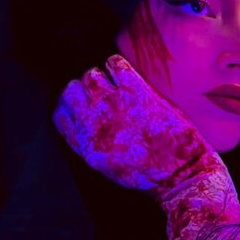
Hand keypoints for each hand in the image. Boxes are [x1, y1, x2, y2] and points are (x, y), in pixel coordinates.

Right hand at [53, 54, 227, 204]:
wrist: (179, 175)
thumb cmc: (147, 175)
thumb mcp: (107, 168)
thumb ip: (90, 145)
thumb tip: (83, 124)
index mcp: (85, 145)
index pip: (60, 114)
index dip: (68, 106)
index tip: (79, 105)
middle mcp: (93, 122)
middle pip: (71, 90)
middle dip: (83, 89)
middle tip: (100, 94)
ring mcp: (113, 104)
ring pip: (90, 75)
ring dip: (100, 76)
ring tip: (114, 85)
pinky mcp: (135, 91)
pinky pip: (114, 63)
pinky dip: (116, 64)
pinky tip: (124, 74)